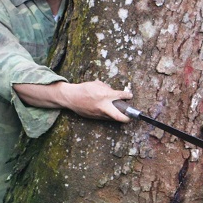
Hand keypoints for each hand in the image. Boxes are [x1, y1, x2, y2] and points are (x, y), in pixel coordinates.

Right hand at [13, 80, 132, 121]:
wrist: (71, 98)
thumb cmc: (84, 89)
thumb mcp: (97, 84)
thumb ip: (107, 88)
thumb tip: (114, 92)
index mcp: (104, 95)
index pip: (120, 96)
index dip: (127, 96)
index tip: (130, 95)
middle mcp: (103, 106)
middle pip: (119, 116)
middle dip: (127, 118)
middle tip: (131, 117)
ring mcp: (99, 114)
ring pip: (112, 118)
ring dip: (118, 116)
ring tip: (121, 113)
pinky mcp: (95, 118)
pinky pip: (105, 117)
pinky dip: (109, 115)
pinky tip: (109, 112)